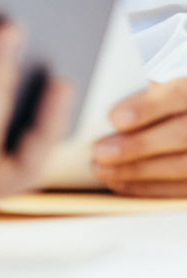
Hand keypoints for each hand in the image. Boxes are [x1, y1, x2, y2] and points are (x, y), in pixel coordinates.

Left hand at [91, 78, 186, 195]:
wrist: (181, 119)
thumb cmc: (162, 103)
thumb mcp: (156, 89)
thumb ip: (139, 96)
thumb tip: (107, 117)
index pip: (177, 95)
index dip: (146, 107)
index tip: (114, 118)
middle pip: (180, 135)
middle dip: (137, 145)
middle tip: (100, 151)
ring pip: (182, 166)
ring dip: (137, 171)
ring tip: (101, 169)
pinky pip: (181, 188)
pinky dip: (148, 188)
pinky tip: (119, 183)